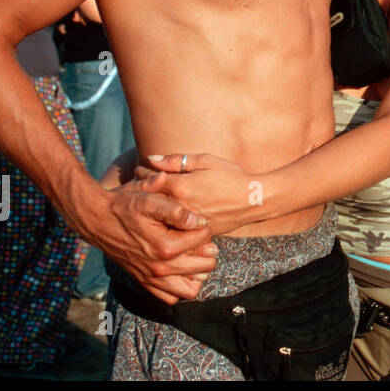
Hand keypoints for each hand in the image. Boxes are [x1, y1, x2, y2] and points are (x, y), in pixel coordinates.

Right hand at [76, 186, 216, 304]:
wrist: (98, 219)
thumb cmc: (125, 207)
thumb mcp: (151, 199)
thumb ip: (177, 211)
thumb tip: (199, 222)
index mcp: (164, 246)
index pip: (204, 239)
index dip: (205, 228)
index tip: (197, 222)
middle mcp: (159, 268)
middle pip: (204, 267)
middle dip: (208, 252)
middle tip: (201, 240)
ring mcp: (151, 278)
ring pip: (190, 290)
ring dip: (198, 274)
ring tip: (194, 257)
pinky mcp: (143, 282)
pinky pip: (170, 298)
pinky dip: (179, 287)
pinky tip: (180, 270)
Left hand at [137, 152, 261, 235]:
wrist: (254, 200)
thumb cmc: (231, 176)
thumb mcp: (206, 161)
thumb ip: (176, 160)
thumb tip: (152, 159)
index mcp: (180, 186)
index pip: (149, 179)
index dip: (141, 174)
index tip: (138, 171)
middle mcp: (180, 206)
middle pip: (150, 200)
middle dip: (142, 192)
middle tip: (136, 186)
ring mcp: (186, 222)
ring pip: (159, 216)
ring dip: (152, 208)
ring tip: (147, 202)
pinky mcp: (194, 232)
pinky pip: (173, 227)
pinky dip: (166, 220)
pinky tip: (166, 215)